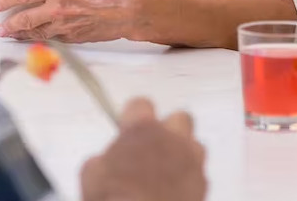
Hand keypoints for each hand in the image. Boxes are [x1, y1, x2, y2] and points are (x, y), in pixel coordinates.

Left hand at [0, 0, 139, 41]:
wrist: (132, 11)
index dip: (7, 0)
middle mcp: (58, 9)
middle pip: (24, 19)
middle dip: (9, 24)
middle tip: (0, 27)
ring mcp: (65, 26)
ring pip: (35, 32)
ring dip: (21, 35)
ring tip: (11, 35)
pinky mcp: (74, 38)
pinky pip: (52, 38)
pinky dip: (41, 38)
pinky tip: (36, 38)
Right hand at [81, 98, 206, 200]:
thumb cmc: (118, 198)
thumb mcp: (93, 176)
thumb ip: (102, 160)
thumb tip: (103, 163)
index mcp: (143, 130)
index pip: (140, 105)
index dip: (133, 115)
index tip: (128, 124)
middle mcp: (172, 138)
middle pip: (178, 118)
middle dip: (168, 129)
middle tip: (152, 147)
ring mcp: (191, 159)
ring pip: (193, 145)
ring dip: (181, 154)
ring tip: (165, 172)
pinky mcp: (203, 181)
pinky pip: (198, 172)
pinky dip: (188, 178)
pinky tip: (173, 190)